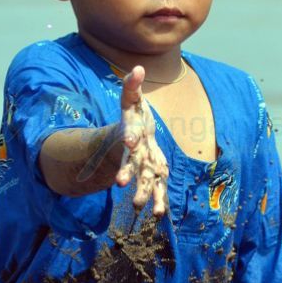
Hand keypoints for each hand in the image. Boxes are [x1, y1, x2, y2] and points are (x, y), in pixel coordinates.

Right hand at [115, 66, 168, 215]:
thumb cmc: (131, 118)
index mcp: (131, 134)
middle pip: (129, 163)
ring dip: (142, 193)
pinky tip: (160, 214)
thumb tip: (138, 67)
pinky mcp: (153, 174)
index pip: (128, 134)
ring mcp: (142, 166)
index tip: (129, 142)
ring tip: (141, 207)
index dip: (128, 137)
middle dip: (125, 172)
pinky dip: (158, 201)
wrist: (128, 140)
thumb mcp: (130, 100)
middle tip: (120, 183)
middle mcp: (134, 153)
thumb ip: (131, 86)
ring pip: (142, 180)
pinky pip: (157, 189)